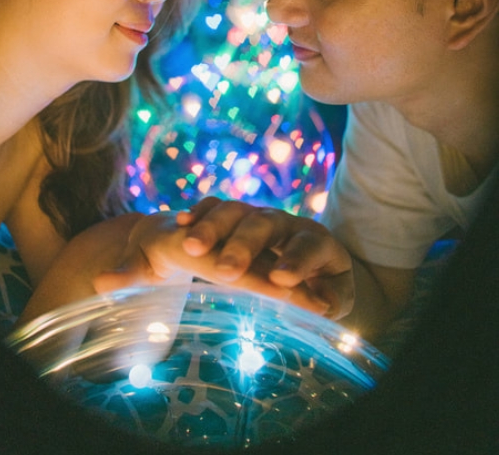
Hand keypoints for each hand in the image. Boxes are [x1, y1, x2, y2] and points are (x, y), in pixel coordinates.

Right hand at [176, 197, 353, 318]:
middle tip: (225, 271)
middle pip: (264, 224)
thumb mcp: (330, 295)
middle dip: (243, 246)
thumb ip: (329, 299)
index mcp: (316, 241)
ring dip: (212, 228)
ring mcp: (254, 215)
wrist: (294, 264)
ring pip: (233, 212)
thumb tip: (322, 304)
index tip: (281, 280)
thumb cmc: (315, 285)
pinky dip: (199, 214)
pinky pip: (212, 207)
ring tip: (191, 247)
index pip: (310, 246)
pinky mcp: (230, 215)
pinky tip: (183, 224)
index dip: (296, 261)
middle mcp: (284, 222)